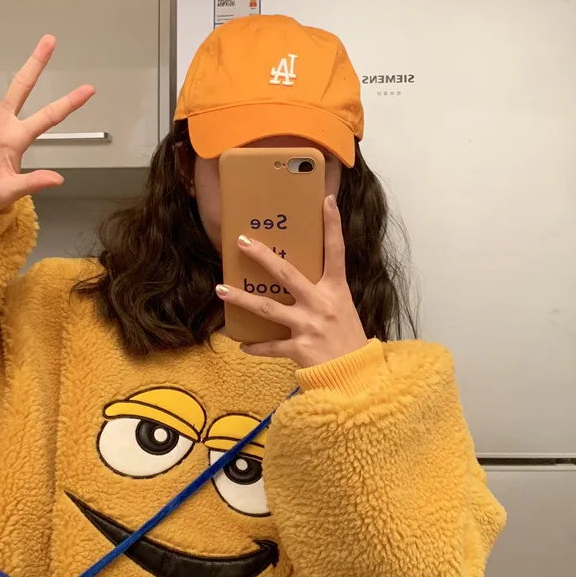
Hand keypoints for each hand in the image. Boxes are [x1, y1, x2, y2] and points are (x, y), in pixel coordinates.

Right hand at [0, 35, 94, 214]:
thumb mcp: (12, 191)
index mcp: (20, 138)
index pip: (49, 116)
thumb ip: (33, 183)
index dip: (68, 103)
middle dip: (35, 62)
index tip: (89, 90)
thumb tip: (57, 180)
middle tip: (50, 41)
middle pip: (22, 85)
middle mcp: (5, 122)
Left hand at [215, 195, 367, 367]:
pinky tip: (241, 345)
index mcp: (336, 290)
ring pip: (267, 308)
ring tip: (220, 289)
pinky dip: (255, 347)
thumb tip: (297, 281)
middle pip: (286, 274)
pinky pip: (270, 346)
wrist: (355, 375)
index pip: (335, 252)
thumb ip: (323, 294)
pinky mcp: (299, 348)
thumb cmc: (348, 340)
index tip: (325, 201)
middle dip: (262, 257)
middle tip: (242, 242)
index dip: (332, 226)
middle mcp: (321, 304)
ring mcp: (309, 326)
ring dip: (241, 298)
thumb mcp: (342, 309)